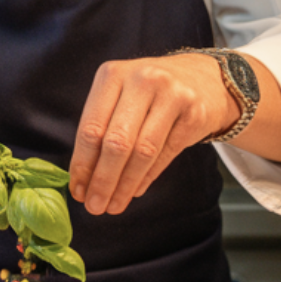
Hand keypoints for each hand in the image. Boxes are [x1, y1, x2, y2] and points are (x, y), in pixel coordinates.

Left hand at [69, 54, 231, 214]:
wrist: (203, 79)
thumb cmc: (149, 94)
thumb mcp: (120, 97)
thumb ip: (101, 131)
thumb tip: (83, 182)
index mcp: (112, 74)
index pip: (91, 128)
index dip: (82, 165)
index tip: (77, 191)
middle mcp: (141, 80)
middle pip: (116, 142)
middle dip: (103, 181)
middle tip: (95, 207)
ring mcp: (172, 95)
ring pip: (142, 152)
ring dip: (125, 186)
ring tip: (114, 205)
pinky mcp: (194, 113)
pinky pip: (165, 154)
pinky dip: (147, 178)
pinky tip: (135, 191)